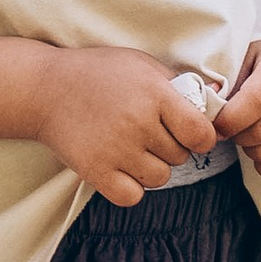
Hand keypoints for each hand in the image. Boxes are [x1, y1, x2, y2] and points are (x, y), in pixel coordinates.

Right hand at [34, 48, 214, 208]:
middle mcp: (139, 123)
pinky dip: (131, 187)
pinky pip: (133, 196)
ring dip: (152, 167)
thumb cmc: (99, 72)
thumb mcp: (141, 64)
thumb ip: (178, 84)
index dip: (202, 137)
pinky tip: (121, 167)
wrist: (45, 89)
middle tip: (148, 132)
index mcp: (155, 94)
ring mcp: (116, 150)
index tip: (191, 134)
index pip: (201, 133)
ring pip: (160, 178)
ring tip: (133, 147)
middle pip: (181, 156)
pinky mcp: (96, 171)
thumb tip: (215, 101)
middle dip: (171, 147)